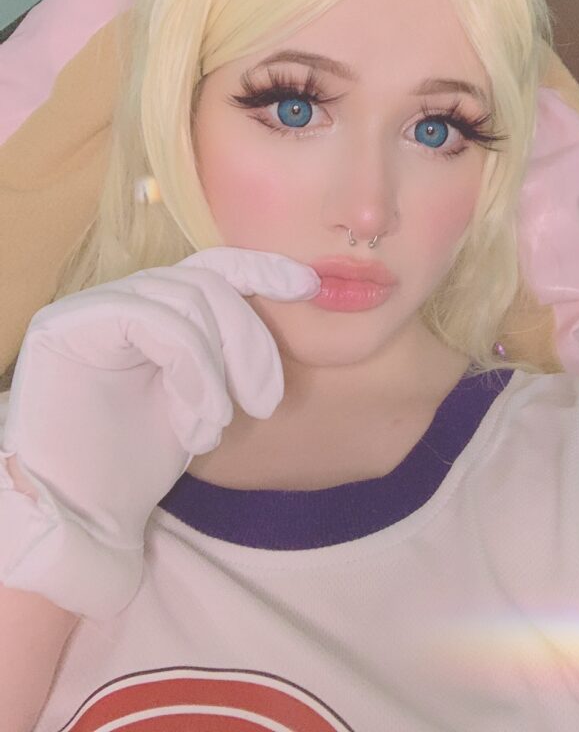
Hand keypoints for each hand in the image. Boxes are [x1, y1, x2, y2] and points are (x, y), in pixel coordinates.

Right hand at [0, 247, 318, 619]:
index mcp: (154, 308)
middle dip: (249, 338)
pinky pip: (153, 321)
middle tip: (267, 402)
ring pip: (185, 300)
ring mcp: (92, 307)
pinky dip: (191, 368)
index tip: (307, 286)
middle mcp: (122, 297)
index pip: (212, 266)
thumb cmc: (142, 459)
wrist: (80, 515)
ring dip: (217, 365)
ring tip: (217, 423)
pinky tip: (198, 420)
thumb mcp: (203, 396)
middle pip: (207, 281)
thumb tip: (289, 307)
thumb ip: (226, 352)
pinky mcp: (68, 325)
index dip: (261, 268)